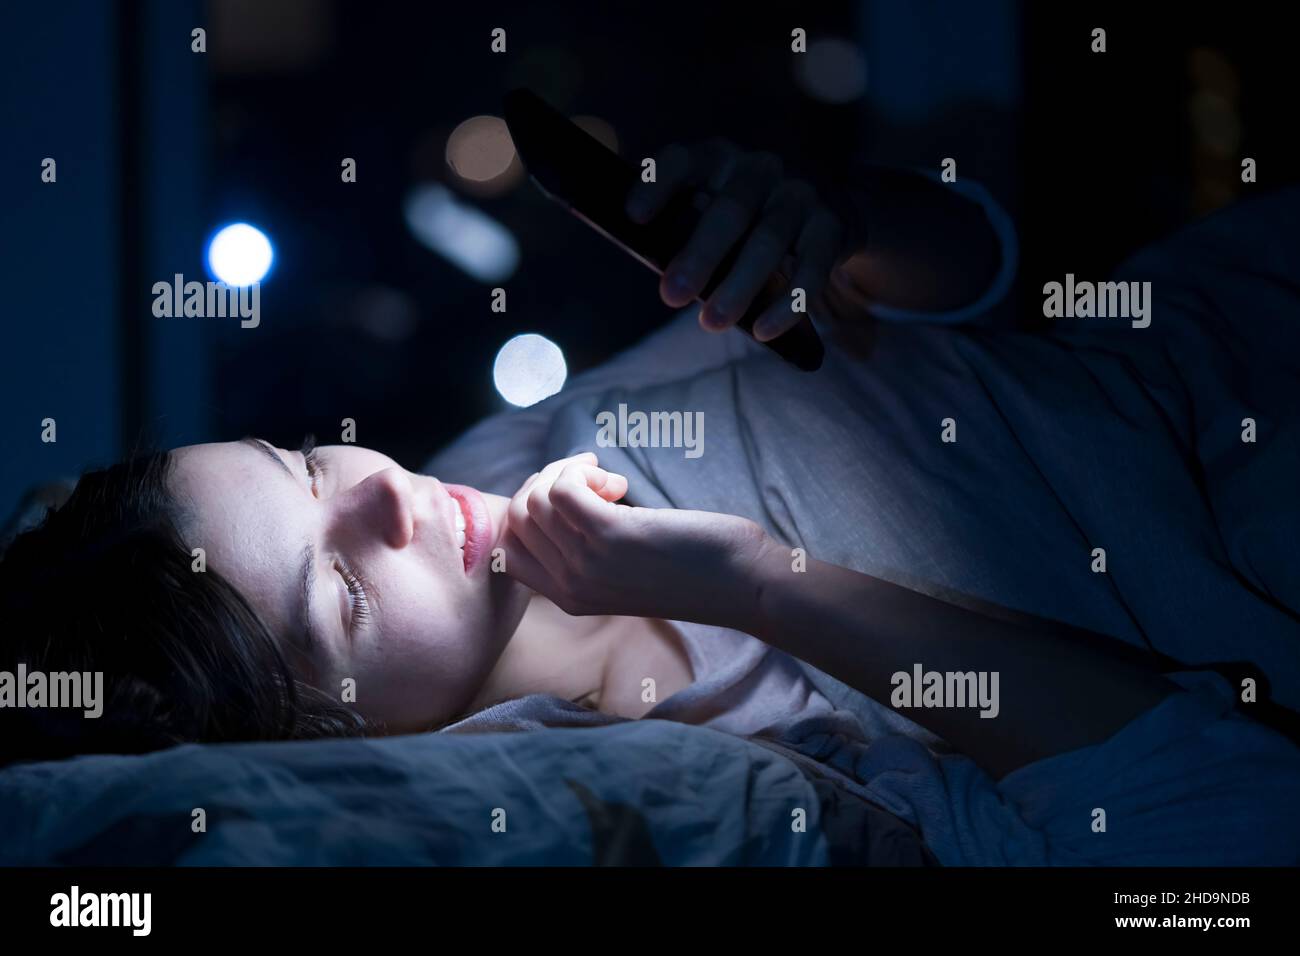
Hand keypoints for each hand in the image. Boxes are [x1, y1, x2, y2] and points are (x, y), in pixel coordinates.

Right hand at [501, 452, 771, 627]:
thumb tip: (558, 497)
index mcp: (569, 598)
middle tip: (597, 484)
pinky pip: (562, 488)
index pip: (508, 549)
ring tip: (613, 483)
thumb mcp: (625, 574)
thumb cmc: (692, 569)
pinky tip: (617, 481)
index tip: (573, 499)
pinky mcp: (611, 536)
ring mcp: (586, 563)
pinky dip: (581, 470)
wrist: (742, 584)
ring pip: (535, 499)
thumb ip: (589, 552)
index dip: (530, 511)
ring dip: (568, 473)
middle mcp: (570, 586)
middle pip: (518, 517)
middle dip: (548, 484)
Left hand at [625, 138, 852, 341]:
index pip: (683, 160)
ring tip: (711, 323)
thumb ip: (683, 226)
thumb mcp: (716, 207)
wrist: (832, 210)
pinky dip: (787, 304)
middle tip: (671, 296)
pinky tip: (763, 331)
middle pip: (730, 209)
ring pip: (769, 239)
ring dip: (739, 285)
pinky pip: (812, 267)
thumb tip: (652, 266)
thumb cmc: (749, 221)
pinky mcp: (831, 226)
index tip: (632, 216)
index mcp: (718, 160)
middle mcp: (759, 169)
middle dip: (699, 255)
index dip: (657, 184)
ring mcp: (798, 194)